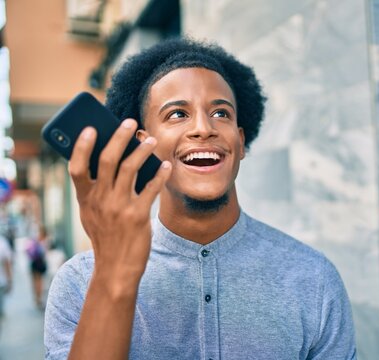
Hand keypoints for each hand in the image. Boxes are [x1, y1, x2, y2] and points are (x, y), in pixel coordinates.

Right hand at [68, 119, 170, 294]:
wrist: (116, 268)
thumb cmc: (106, 236)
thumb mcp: (91, 214)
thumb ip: (96, 191)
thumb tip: (109, 159)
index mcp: (85, 199)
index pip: (76, 167)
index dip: (82, 146)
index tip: (91, 128)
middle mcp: (100, 200)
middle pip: (107, 160)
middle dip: (119, 137)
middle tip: (130, 123)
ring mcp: (119, 208)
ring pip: (130, 168)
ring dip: (142, 150)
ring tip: (151, 140)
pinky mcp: (138, 216)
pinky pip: (151, 188)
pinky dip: (160, 174)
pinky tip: (166, 166)